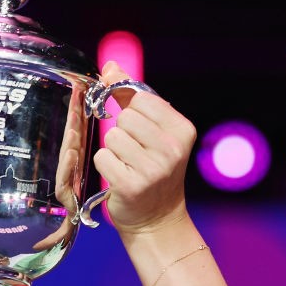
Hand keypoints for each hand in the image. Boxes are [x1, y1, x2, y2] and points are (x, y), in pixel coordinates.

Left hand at [92, 61, 196, 235]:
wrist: (157, 219)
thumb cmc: (154, 170)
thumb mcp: (154, 132)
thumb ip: (132, 97)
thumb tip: (110, 66)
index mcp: (183, 130)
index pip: (141, 98)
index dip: (132, 110)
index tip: (139, 130)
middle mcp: (172, 149)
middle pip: (125, 118)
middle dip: (123, 132)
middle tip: (135, 153)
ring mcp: (153, 169)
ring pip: (112, 137)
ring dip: (114, 150)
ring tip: (129, 166)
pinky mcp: (132, 185)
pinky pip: (102, 157)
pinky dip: (107, 166)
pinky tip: (121, 178)